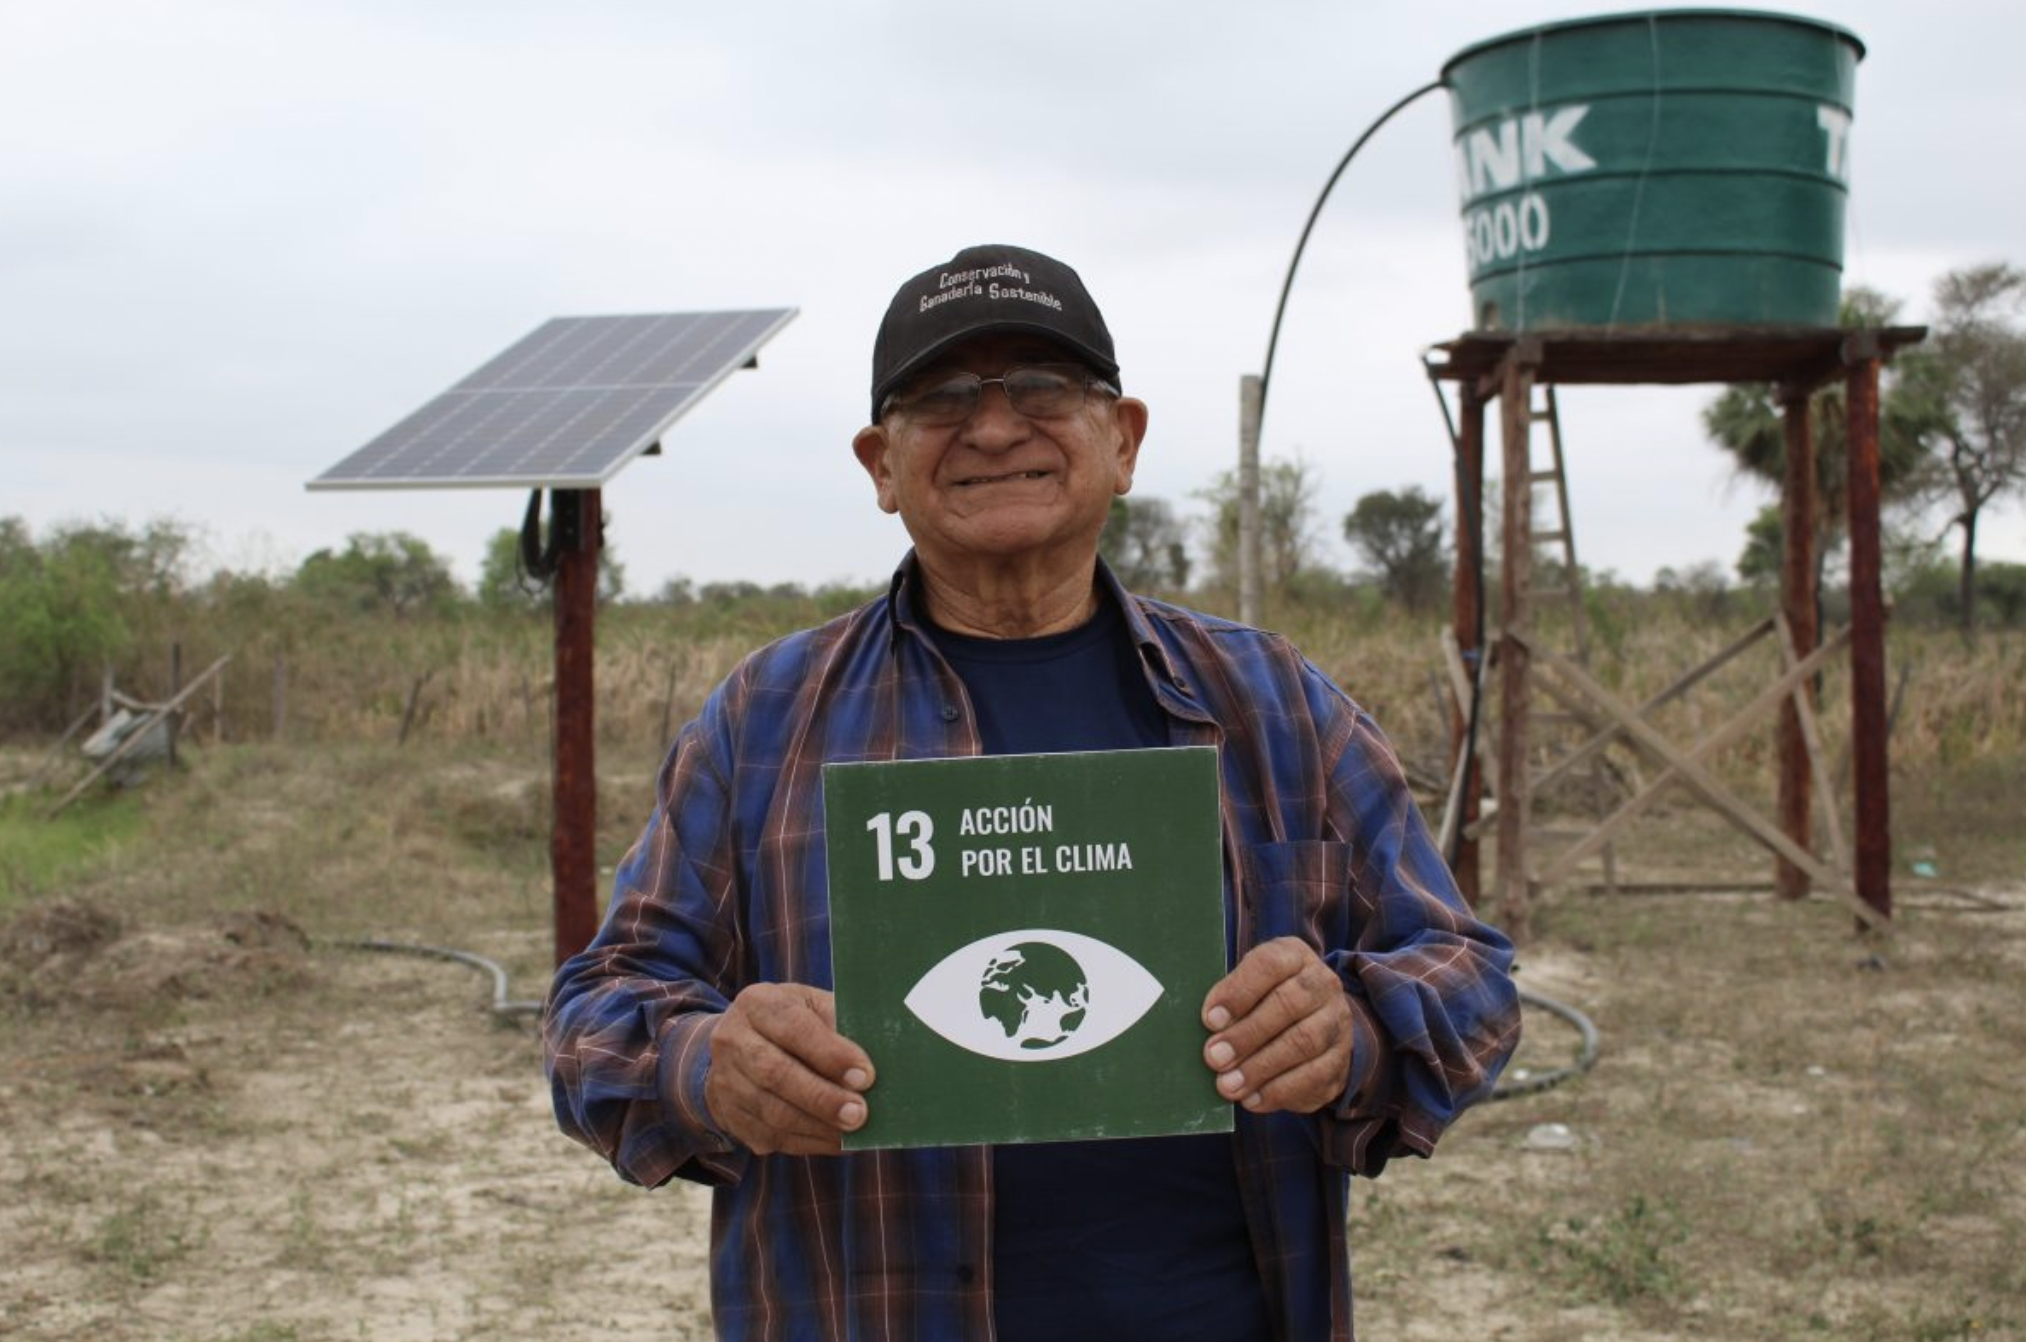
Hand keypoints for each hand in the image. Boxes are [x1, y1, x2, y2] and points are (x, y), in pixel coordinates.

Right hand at [702, 983, 874, 1155]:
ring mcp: (725, 1080)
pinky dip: (807, 1142)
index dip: (831, 1054)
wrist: (739, 1045)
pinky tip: (836, 1142)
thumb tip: (879, 1058)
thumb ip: (839, 1025)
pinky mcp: (730, 1115)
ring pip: (771, 1111)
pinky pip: (769, 1135)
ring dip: (817, 1126)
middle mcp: (733, 1040)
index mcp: (758, 1004)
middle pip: (776, 1073)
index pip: (794, 1028)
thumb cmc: (791, 1022)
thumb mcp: (812, 1007)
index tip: (866, 1076)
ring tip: (852, 1132)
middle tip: (860, 1114)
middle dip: (822, 1098)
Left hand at [1201, 937, 1352, 1115]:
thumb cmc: (1267, 1000)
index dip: (1239, 992)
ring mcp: (1336, 1022)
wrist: (1317, 1022)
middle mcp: (1323, 984)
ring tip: (1228, 1085)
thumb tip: (1210, 1026)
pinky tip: (1253, 1099)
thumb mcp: (1249, 986)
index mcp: (1295, 957)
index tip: (1210, 1019)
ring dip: (1260, 1067)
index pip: (1270, 964)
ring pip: (1303, 1043)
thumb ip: (1231, 999)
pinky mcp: (1340, 1060)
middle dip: (1246, 1035)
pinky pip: (1314, 1077)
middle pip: (1287, 1005)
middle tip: (1214, 1057)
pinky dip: (1279, 1091)